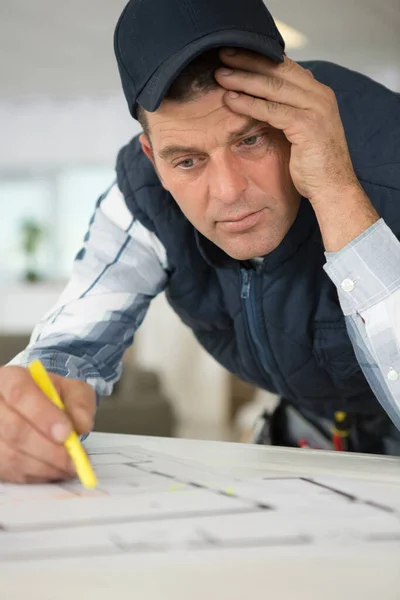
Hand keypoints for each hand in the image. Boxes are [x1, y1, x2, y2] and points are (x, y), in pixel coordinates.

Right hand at [0, 365, 95, 482]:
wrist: (36, 407)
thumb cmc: (51, 397)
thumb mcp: (72, 390)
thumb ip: (80, 403)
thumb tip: (81, 424)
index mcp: (10, 378)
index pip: (20, 394)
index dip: (43, 416)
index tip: (66, 433)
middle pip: (13, 429)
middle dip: (48, 449)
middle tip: (72, 459)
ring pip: (8, 455)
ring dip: (42, 466)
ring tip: (66, 467)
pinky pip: (7, 471)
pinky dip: (33, 476)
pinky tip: (51, 471)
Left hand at [215, 49, 358, 204]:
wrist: (333, 188)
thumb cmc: (313, 164)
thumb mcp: (300, 130)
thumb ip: (287, 110)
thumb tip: (263, 97)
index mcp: (318, 93)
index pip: (285, 66)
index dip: (258, 57)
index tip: (233, 53)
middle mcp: (320, 95)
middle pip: (278, 70)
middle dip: (248, 62)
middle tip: (222, 55)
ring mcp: (316, 109)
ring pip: (273, 87)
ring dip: (244, 80)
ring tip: (220, 76)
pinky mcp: (308, 125)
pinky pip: (272, 110)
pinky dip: (249, 104)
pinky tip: (230, 100)